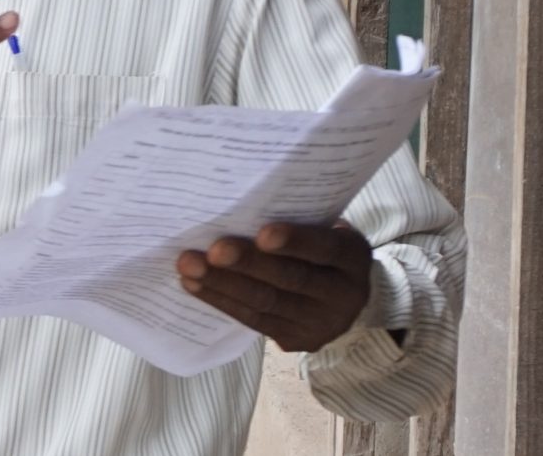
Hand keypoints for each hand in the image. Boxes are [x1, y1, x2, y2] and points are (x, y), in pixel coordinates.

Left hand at [176, 221, 374, 352]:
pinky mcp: (296, 340)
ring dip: (222, 284)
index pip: (325, 248)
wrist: (339, 294)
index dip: (295, 242)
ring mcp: (322, 324)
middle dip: (248, 264)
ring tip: (189, 266)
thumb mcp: (320, 226)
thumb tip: (234, 202)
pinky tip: (194, 285)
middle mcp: (346, 295)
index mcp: (353, 256)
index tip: (262, 233)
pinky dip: (221, 301)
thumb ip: (292, 216)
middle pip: (291, 279)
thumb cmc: (316, 243)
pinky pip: (255, 321)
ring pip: (267, 303)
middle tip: (212, 250)